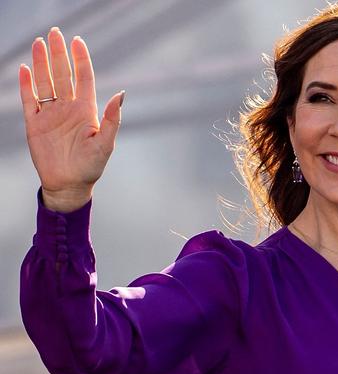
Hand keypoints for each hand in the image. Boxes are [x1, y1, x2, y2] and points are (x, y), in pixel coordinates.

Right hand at [18, 27, 123, 211]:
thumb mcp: (106, 143)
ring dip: (41, 64)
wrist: (69, 185)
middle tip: (55, 33)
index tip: (77, 40)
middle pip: (62, 75)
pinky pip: (29, 100)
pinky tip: (25, 68)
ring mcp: (51, 115)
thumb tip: (121, 94)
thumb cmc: (91, 167)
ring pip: (45, 83)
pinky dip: (27, 85)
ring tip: (39, 43)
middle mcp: (68, 109)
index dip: (80, 59)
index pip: (83, 78)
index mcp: (86, 111)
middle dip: (59, 54)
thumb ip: (113, 119)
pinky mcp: (35, 124)